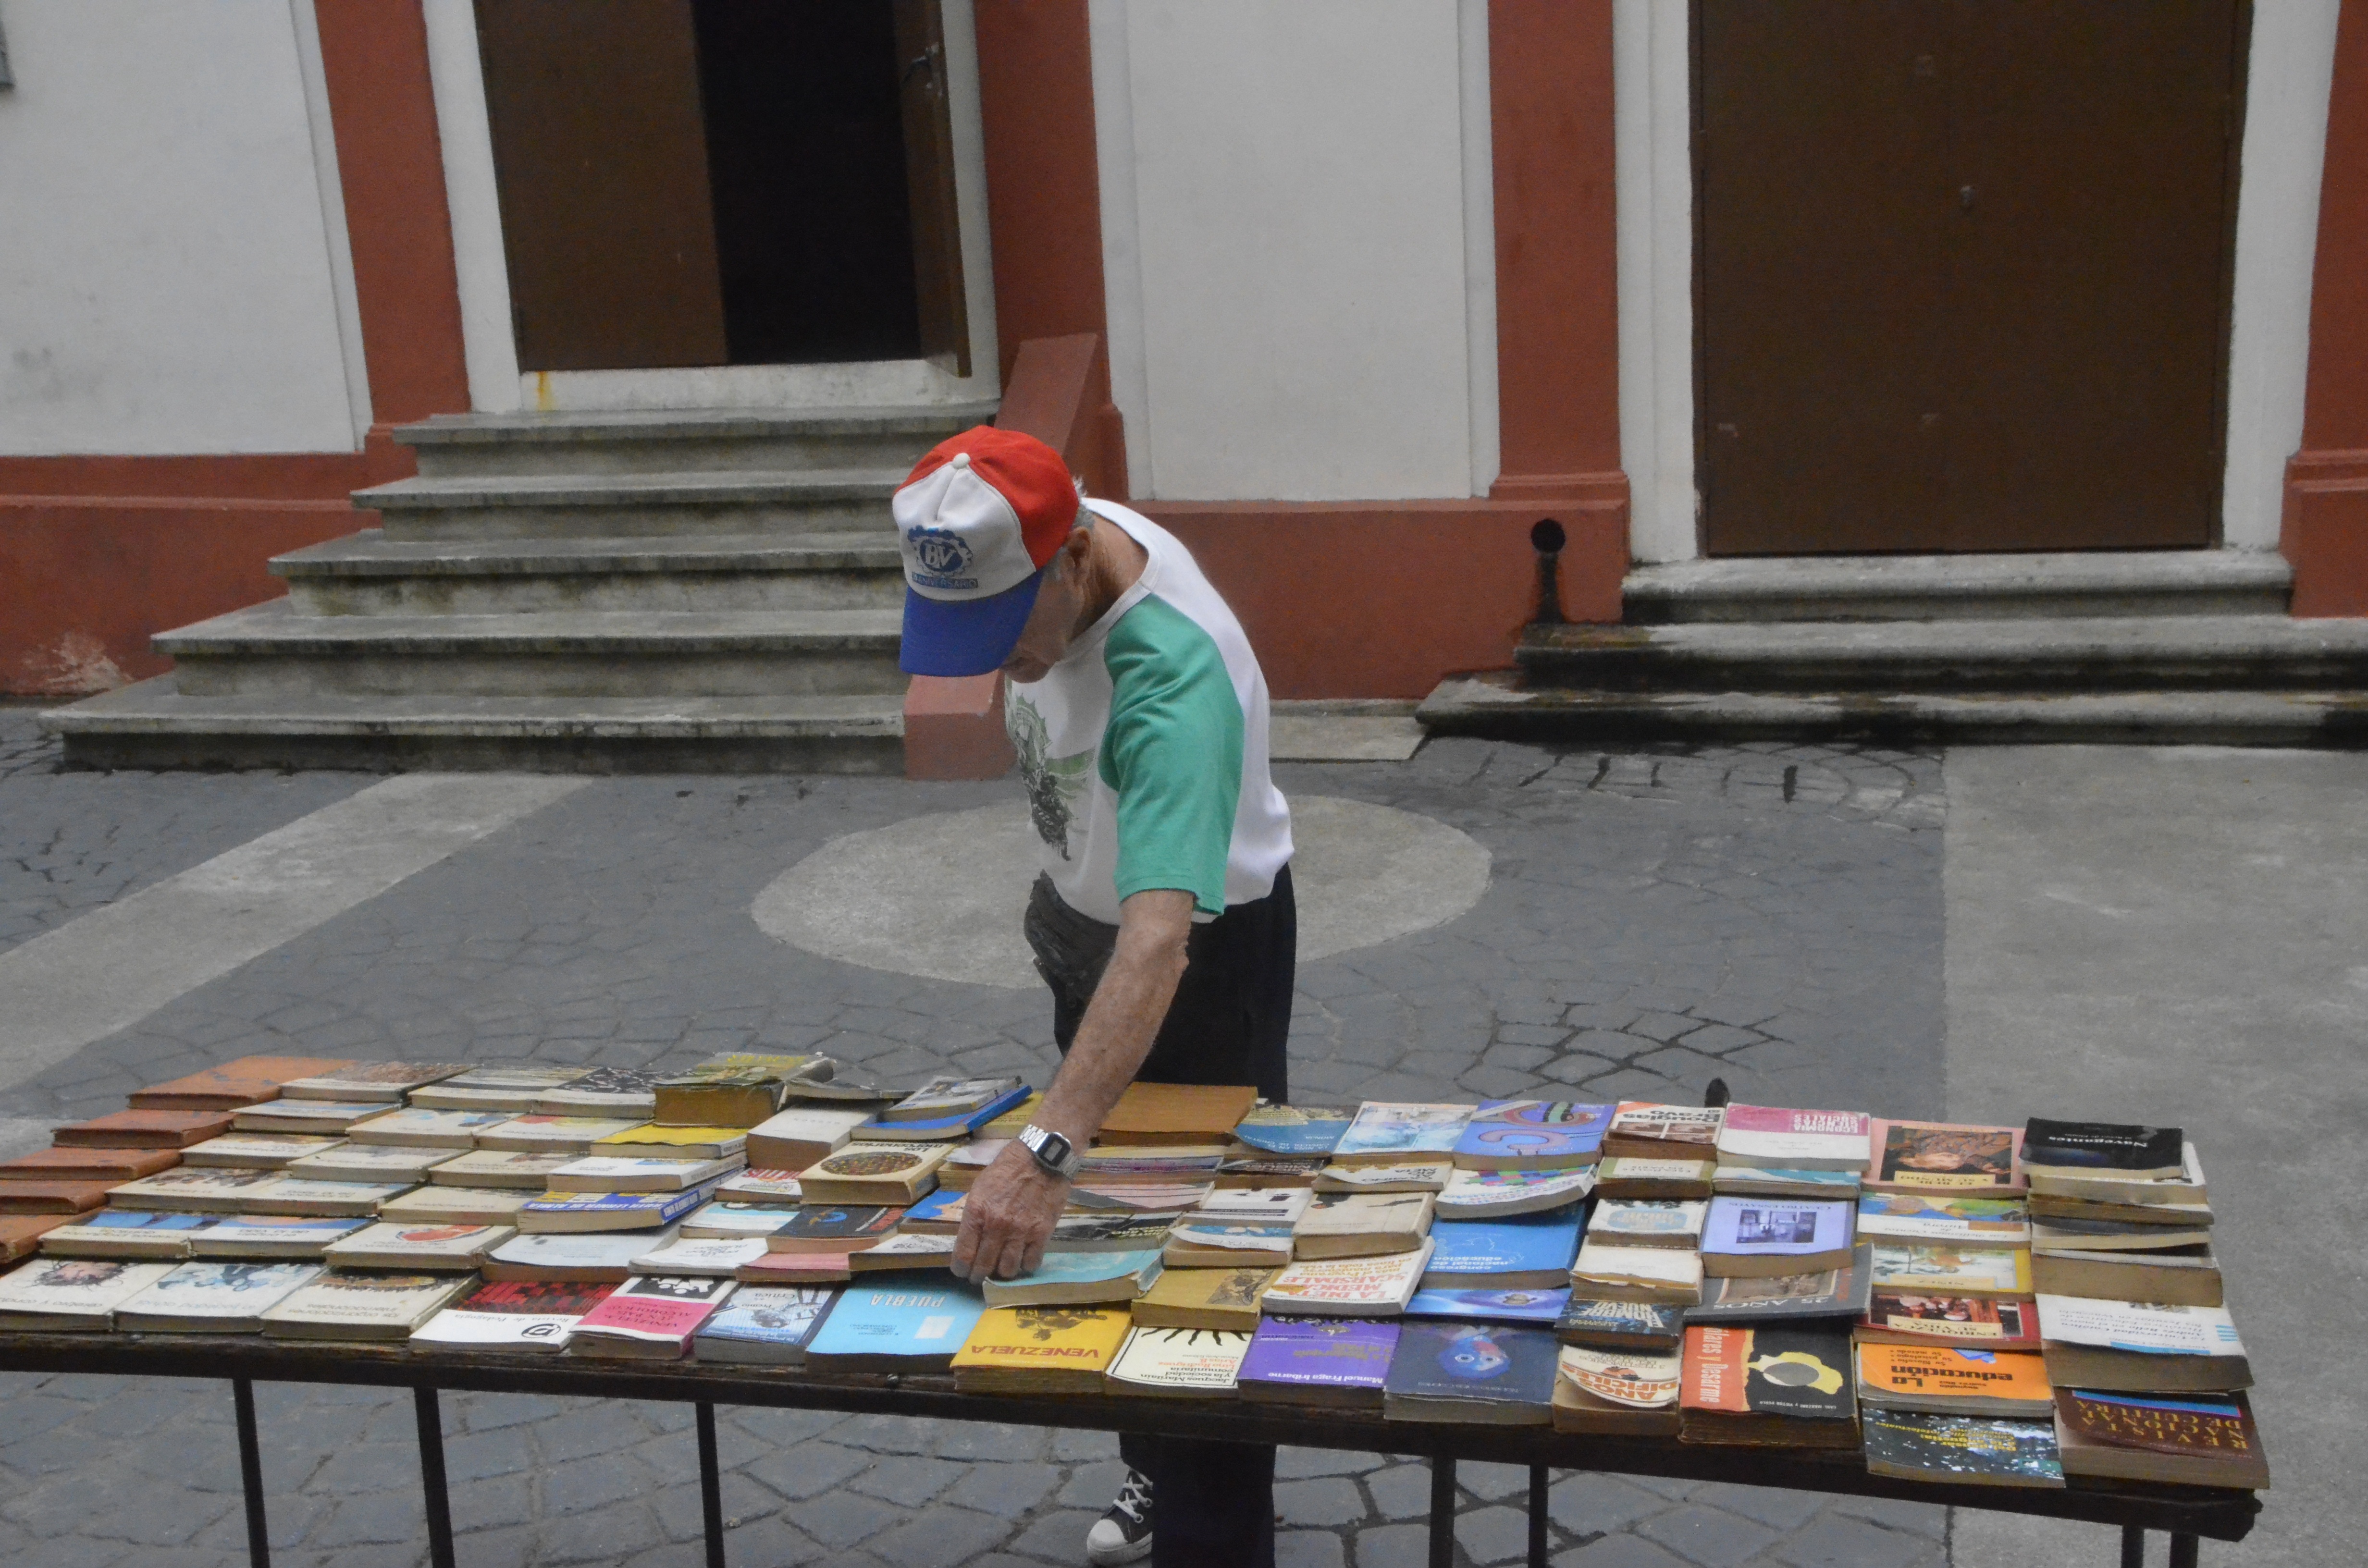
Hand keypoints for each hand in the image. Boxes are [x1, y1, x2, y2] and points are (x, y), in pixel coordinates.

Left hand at [951, 1142, 1068, 1283]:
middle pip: (984, 1267)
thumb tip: (970, 1241)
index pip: (963, 1255)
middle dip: (979, 1275)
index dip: (961, 1269)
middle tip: (980, 1275)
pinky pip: (1031, 1263)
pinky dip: (1026, 1265)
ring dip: (1003, 1272)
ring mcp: (1020, 1231)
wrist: (1042, 1158)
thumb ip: (974, 1217)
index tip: (963, 1270)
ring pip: (1008, 1270)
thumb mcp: (980, 1189)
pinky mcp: (1042, 1233)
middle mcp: (996, 1226)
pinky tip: (1024, 1257)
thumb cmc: (1007, 1170)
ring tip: (1003, 1266)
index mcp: (977, 1213)